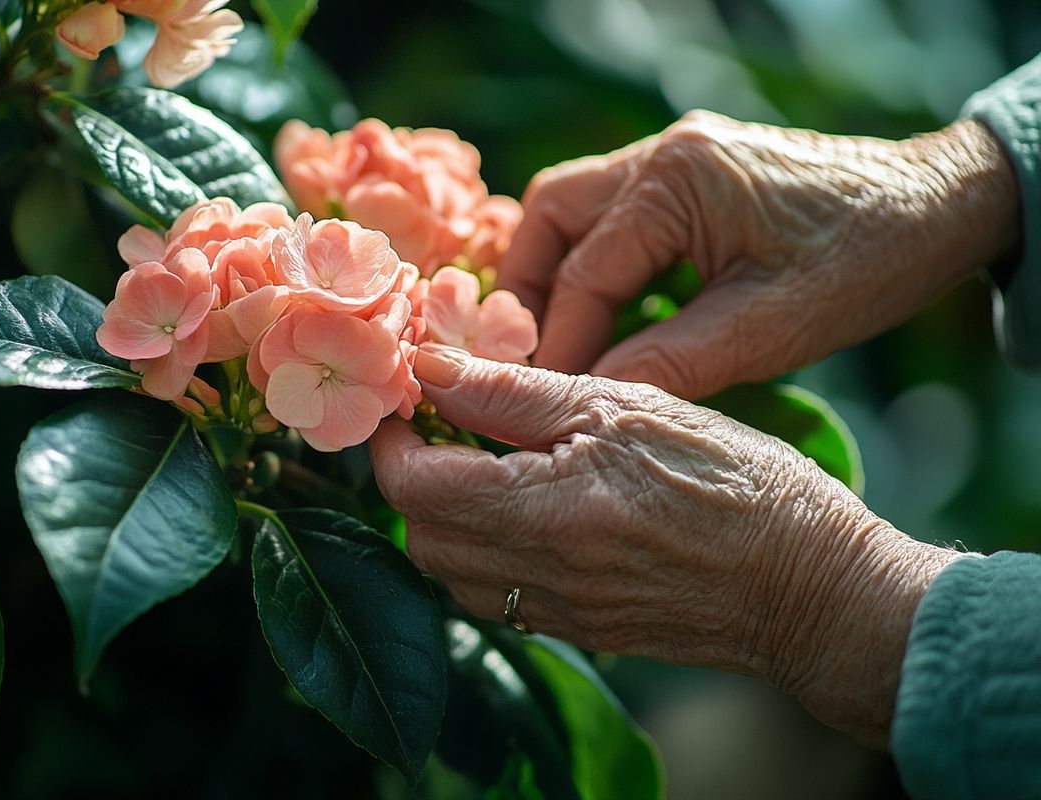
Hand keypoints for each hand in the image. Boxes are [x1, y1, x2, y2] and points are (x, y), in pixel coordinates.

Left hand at [370, 344, 959, 745]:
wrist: (812, 586)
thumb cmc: (737, 481)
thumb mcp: (627, 408)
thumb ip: (515, 393)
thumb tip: (431, 364)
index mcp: (546, 514)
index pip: (412, 488)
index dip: (392, 440)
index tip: (409, 400)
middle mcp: (539, 578)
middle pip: (419, 537)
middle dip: (412, 479)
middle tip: (443, 425)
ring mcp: (558, 614)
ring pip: (450, 574)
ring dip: (443, 517)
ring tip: (480, 463)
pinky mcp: (579, 630)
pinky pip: (496, 598)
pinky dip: (482, 553)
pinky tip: (522, 510)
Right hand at [497, 111, 1018, 398]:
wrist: (940, 204)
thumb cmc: (867, 261)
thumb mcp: (769, 327)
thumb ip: (671, 360)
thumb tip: (589, 396)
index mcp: (678, 179)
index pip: (586, 273)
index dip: (558, 347)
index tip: (537, 404)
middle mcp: (662, 154)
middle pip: (551, 217)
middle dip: (528, 294)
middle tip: (527, 363)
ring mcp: (674, 157)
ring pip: (572, 210)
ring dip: (554, 276)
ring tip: (556, 344)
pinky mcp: (690, 174)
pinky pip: (612, 215)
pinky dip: (593, 264)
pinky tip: (605, 315)